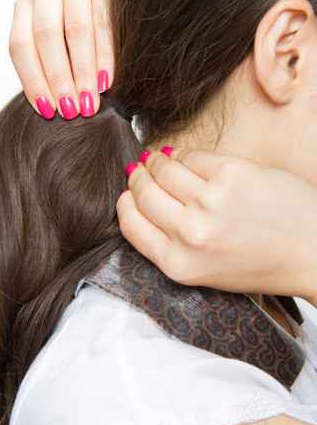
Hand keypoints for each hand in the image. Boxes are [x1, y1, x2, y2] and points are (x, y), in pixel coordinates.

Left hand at [9, 0, 112, 119]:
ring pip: (75, 29)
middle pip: (46, 35)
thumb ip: (50, 65)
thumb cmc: (81, 31)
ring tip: (89, 102)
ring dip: (82, 71)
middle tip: (71, 110)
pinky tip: (106, 81)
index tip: (48, 111)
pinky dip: (105, 56)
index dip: (33, 80)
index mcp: (25, 3)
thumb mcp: (57, 44)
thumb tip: (50, 110)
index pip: (20, 44)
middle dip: (59, 77)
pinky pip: (103, 22)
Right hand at [117, 148, 316, 305]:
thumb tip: (136, 191)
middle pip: (143, 191)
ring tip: (162, 160)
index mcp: (179, 264)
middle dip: (139, 176)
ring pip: (163, 168)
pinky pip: (192, 155)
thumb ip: (166, 239)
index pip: (129, 222)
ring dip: (158, 161)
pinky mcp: (233, 173)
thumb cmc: (258, 260)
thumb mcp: (201, 268)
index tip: (130, 192)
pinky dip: (186, 155)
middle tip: (143, 170)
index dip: (126, 201)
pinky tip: (188, 159)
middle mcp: (191, 234)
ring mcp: (212, 201)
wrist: (310, 250)